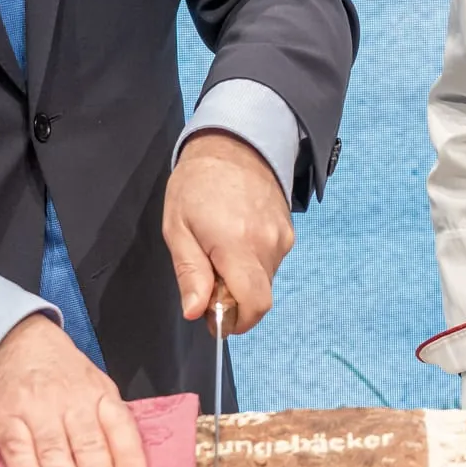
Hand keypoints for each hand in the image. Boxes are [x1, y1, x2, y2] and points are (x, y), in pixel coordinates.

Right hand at [0, 314, 147, 466]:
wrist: (9, 340)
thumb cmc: (59, 372)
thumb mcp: (93, 384)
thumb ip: (109, 422)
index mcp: (97, 393)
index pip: (119, 426)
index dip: (128, 458)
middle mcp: (69, 401)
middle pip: (88, 446)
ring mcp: (35, 410)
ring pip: (55, 453)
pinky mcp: (4, 420)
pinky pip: (18, 452)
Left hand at [163, 131, 294, 333]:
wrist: (233, 144)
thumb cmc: (197, 184)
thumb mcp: (177, 228)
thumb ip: (190, 273)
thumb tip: (196, 312)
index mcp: (238, 245)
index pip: (254, 304)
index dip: (236, 322)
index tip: (215, 318)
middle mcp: (268, 244)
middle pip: (258, 296)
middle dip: (233, 300)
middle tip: (208, 277)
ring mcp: (282, 237)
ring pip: (265, 280)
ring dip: (242, 280)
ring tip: (219, 250)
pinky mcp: (288, 231)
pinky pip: (271, 262)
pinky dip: (253, 263)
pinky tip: (235, 238)